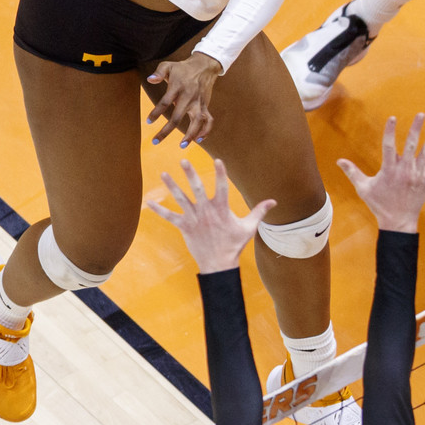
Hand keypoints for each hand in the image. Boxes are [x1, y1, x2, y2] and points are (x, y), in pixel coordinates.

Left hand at [146, 159, 274, 274]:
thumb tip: (274, 201)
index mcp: (222, 209)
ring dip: (171, 186)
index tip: (218, 160)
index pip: (222, 187)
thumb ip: (259, 211)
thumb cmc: (234, 245)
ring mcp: (194, 219)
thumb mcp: (249, 227)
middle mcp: (206, 212)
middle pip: (197, 189)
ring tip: (163, 174)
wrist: (219, 264)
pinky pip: (170, 217)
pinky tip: (149, 202)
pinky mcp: (185, 227)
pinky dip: (159, 210)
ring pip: (181, 200)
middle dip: (190, 174)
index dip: (220, 174)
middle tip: (183, 160)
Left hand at [148, 53, 220, 146]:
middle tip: (155, 141)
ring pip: (196, 121)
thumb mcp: (168, 66)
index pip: (164, 102)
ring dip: (190, 134)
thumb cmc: (182, 68)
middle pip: (177, 117)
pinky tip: (198, 140)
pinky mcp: (205, 106)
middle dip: (166, 131)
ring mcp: (199, 103)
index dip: (156, 113)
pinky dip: (206, 131)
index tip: (148, 122)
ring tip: (182, 145)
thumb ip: (158, 72)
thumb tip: (149, 79)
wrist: (204, 66)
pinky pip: (208, 120)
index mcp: (177, 87)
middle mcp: (189, 97)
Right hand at [337, 113, 424, 232]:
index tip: (393, 118)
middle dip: (416, 128)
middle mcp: (405, 170)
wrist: (397, 222)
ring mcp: (417, 174)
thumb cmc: (379, 204)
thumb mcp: (363, 188)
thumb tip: (339, 160)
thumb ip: (352, 172)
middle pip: (411, 145)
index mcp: (389, 170)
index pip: (389, 146)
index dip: (390, 132)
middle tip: (421, 114)